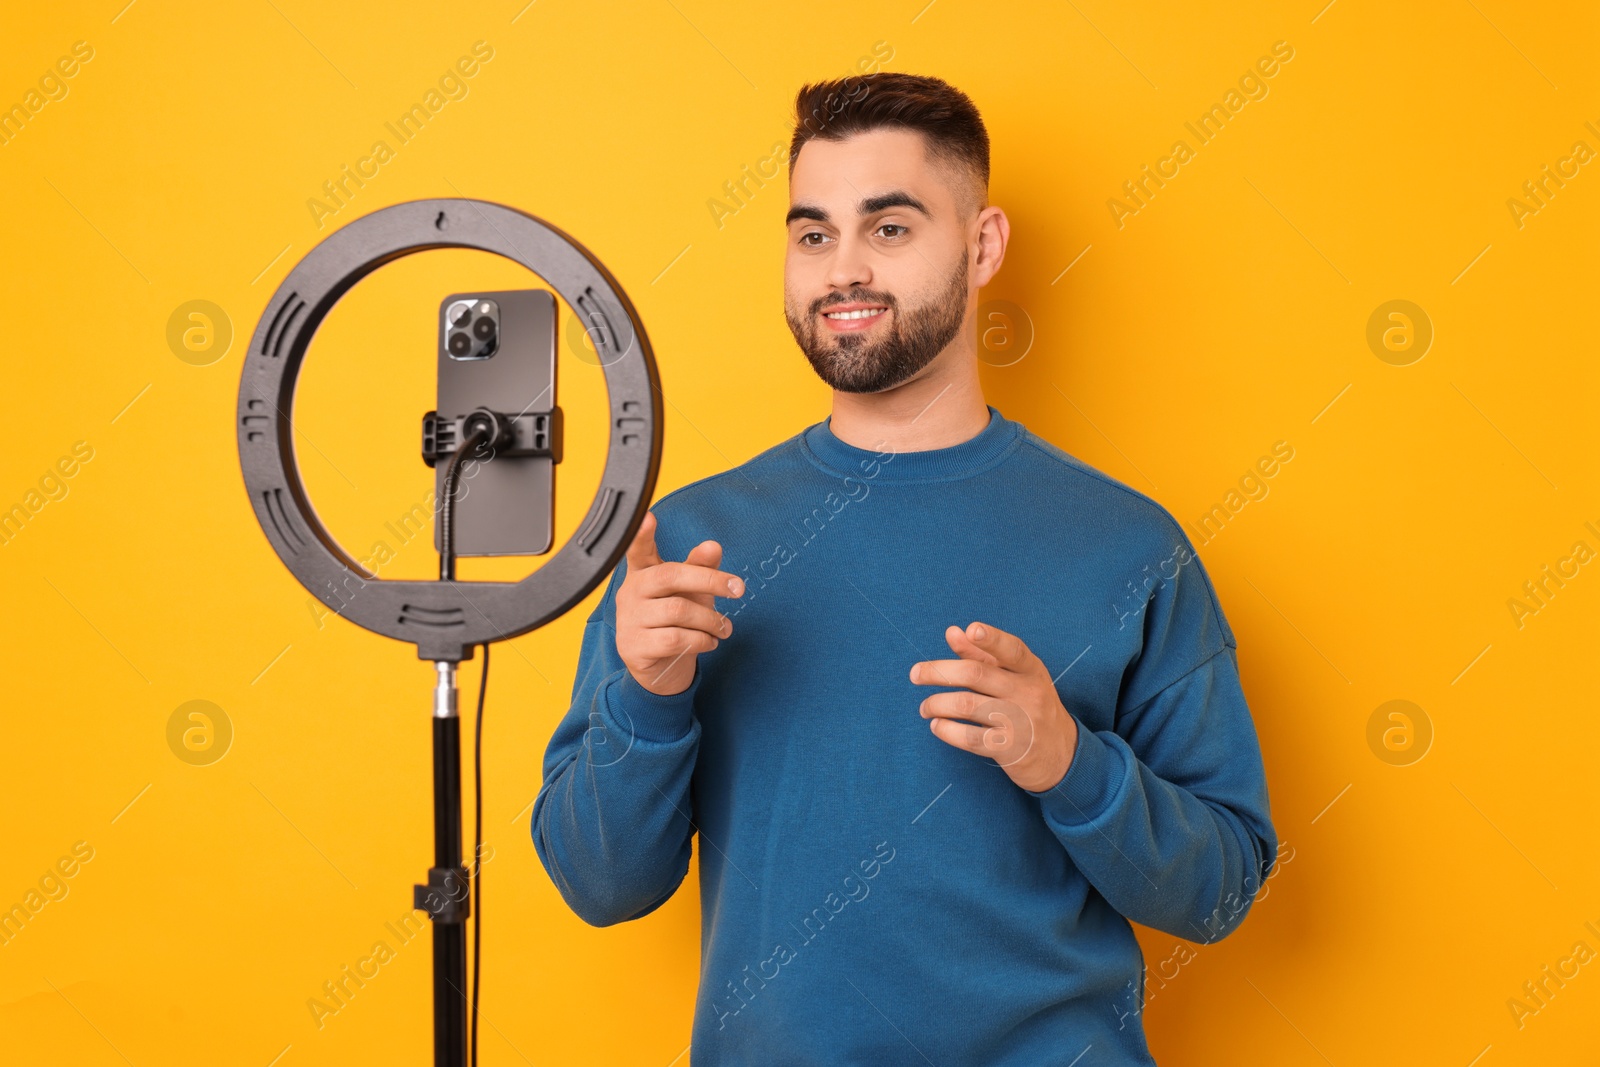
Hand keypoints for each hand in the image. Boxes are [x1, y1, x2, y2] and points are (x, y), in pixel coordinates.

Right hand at [615, 509, 743, 696]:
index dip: (642, 535)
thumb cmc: (674, 621)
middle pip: (670, 576)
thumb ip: (700, 568)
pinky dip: (701, 640)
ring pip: (679, 611)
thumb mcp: (690, 591)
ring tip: (725, 628)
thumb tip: (713, 546)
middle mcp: (631, 592)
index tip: (648, 517)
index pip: (638, 550)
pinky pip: (676, 639)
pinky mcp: (635, 647)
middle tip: (739, 589)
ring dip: (711, 619)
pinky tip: (709, 642)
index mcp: (642, 572)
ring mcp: (630, 620)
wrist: (659, 668)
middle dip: (710, 580)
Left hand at [910, 621, 1078, 792]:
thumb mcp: (1016, 677)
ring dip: (936, 704)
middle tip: (915, 674)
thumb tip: (953, 632)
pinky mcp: (1010, 748)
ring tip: (925, 707)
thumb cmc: (1029, 706)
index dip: (991, 639)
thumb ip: (983, 655)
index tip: (971, 629)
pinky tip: (937, 726)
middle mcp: (1028, 692)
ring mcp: (1021, 721)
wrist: (1061, 755)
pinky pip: (970, 737)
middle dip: (938, 671)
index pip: (1011, 649)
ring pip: (967, 705)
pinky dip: (947, 730)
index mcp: (1031, 670)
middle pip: (976, 674)